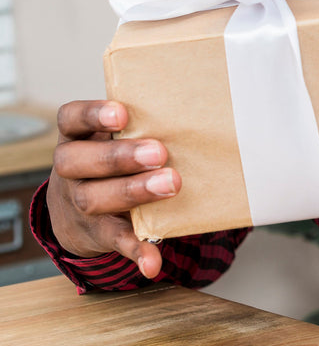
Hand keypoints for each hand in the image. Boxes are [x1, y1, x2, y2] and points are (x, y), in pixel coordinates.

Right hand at [47, 100, 180, 278]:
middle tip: (159, 153)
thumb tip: (194, 111)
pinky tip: (153, 261)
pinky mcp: (97, 233)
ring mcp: (79, 203)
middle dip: (120, 157)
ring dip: (133, 192)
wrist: (77, 210)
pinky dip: (136, 250)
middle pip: (78, 161)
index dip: (92, 115)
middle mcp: (71, 169)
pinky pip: (114, 241)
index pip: (71, 119)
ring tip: (170, 185)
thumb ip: (141, 124)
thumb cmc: (112, 159)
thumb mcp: (113, 137)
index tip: (122, 114)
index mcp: (77, 137)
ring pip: (92, 198)